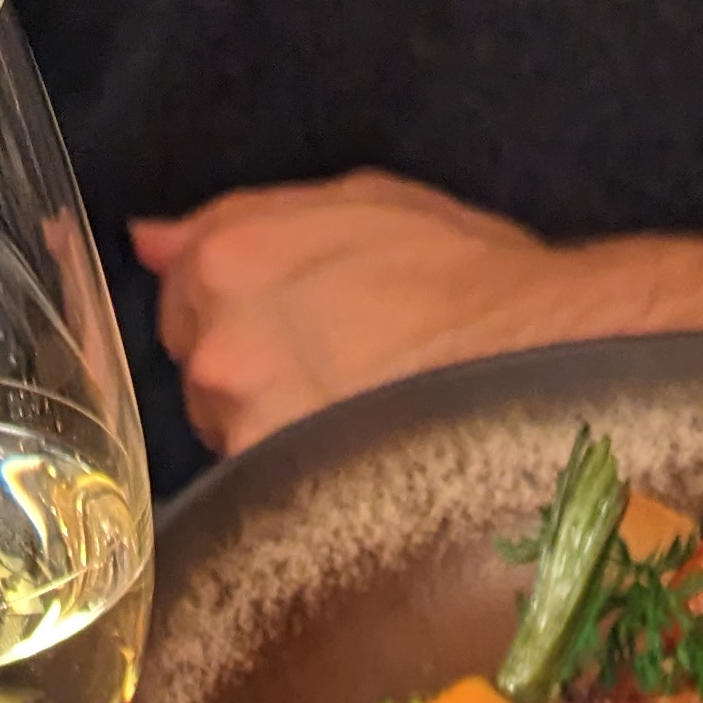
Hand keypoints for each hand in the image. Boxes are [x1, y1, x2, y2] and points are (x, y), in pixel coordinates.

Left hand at [130, 170, 561, 450]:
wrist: (550, 358)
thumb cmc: (473, 281)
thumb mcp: (360, 206)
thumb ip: (241, 219)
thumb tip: (152, 241)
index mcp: (230, 260)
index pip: (181, 301)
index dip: (242, 314)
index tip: (300, 326)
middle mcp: (224, 347)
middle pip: (202, 377)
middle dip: (258, 375)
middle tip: (346, 373)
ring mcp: (252, 429)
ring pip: (237, 440)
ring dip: (285, 436)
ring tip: (365, 420)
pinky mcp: (289, 497)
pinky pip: (272, 492)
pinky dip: (309, 483)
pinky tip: (367, 461)